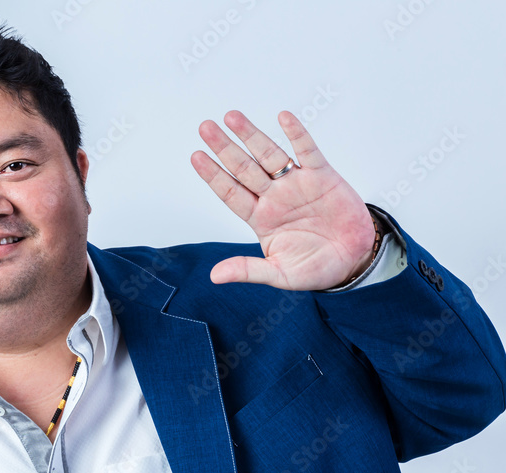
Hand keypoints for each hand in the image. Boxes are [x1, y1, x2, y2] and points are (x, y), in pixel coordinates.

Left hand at [190, 110, 376, 290]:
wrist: (355, 261)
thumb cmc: (316, 267)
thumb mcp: (279, 274)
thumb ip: (248, 270)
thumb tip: (214, 276)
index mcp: (260, 218)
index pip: (230, 193)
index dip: (213, 175)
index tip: (196, 156)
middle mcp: (274, 197)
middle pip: (244, 168)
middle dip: (225, 148)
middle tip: (205, 128)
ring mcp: (296, 184)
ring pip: (269, 155)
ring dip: (251, 135)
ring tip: (231, 117)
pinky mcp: (323, 176)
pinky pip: (307, 151)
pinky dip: (296, 134)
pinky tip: (283, 117)